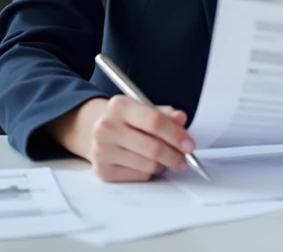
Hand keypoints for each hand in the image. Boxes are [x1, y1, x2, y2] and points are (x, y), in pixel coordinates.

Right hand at [51, 96, 197, 181]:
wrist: (92, 130)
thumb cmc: (124, 119)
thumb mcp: (142, 108)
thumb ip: (164, 113)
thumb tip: (181, 119)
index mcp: (119, 106)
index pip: (154, 122)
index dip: (176, 135)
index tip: (190, 144)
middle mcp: (106, 128)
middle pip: (152, 148)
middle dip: (175, 156)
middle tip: (185, 159)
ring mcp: (102, 151)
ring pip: (148, 165)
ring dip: (163, 165)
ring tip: (164, 158)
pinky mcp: (102, 171)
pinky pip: (139, 176)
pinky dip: (150, 172)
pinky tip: (147, 163)